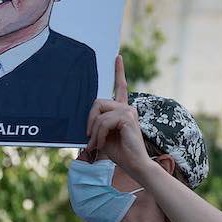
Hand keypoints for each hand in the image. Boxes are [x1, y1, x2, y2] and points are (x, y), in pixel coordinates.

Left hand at [85, 56, 148, 175]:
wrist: (135, 165)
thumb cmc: (120, 153)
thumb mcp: (103, 135)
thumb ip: (98, 124)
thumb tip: (86, 119)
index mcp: (123, 110)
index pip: (120, 87)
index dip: (119, 71)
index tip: (117, 57)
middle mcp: (127, 107)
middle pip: (98, 102)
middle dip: (90, 119)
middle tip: (89, 136)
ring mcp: (128, 111)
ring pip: (99, 113)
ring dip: (94, 131)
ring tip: (96, 145)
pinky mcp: (127, 117)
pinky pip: (104, 121)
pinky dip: (98, 134)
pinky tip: (101, 144)